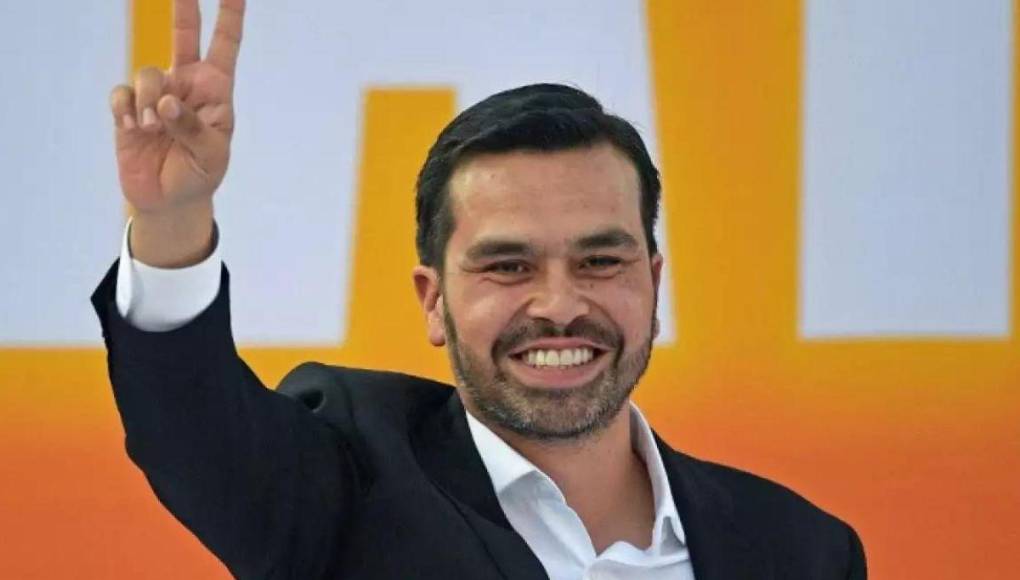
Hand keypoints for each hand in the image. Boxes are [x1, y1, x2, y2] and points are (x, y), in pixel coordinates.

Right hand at [109, 0, 244, 265]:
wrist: (170, 200)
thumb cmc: (200, 173)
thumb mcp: (210, 154)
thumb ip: (192, 126)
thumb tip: (167, 103)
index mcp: (216, 90)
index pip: (226, 46)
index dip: (230, 16)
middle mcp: (186, 84)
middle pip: (184, 35)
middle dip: (184, 8)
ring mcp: (156, 94)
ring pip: (148, 74)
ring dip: (150, 102)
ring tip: (154, 130)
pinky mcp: (129, 109)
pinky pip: (122, 95)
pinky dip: (127, 111)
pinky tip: (135, 130)